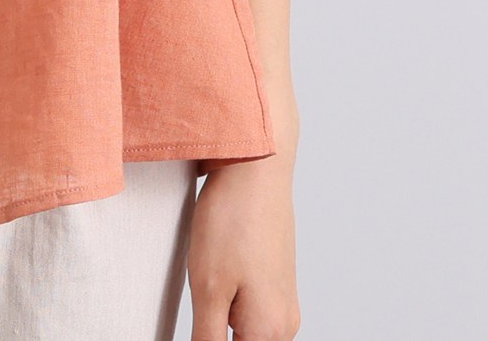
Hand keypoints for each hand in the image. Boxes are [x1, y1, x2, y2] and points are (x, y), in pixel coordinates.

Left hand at [187, 155, 300, 340]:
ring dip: (220, 312)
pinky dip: (228, 293)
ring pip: (244, 327)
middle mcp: (284, 322)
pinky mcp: (274, 278)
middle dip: (214, 329)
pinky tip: (216, 261)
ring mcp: (282, 299)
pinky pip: (248, 304)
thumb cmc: (233, 218)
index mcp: (270, 333)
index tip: (202, 309)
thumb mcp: (208, 288)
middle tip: (204, 286)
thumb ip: (207, 339)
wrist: (256, 165)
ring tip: (210, 271)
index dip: (207, 340)